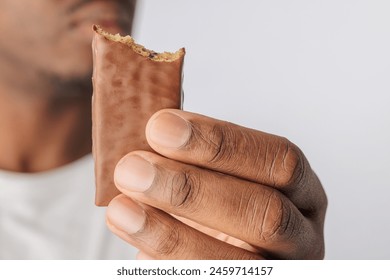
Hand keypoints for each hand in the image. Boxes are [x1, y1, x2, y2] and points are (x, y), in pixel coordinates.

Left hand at [106, 109, 326, 258]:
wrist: (221, 250)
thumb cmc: (224, 205)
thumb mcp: (221, 176)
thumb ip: (198, 157)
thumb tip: (153, 129)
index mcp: (302, 193)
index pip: (279, 161)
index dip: (221, 143)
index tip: (161, 127)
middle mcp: (301, 235)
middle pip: (264, 213)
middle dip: (192, 188)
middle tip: (134, 169)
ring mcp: (278, 270)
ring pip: (235, 263)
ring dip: (170, 234)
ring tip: (122, 209)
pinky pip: (210, 279)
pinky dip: (168, 264)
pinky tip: (139, 244)